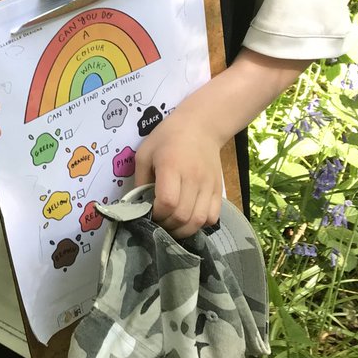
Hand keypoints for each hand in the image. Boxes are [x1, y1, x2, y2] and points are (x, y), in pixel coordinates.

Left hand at [134, 110, 222, 238]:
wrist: (200, 126)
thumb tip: (137, 205)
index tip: (149, 213)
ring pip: (199, 221)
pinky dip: (200, 225)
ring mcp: (209, 186)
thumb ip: (140, 180)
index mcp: (171, 167)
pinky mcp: (219, 190)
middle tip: (158, 222)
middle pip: (183, 216)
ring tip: (172, 225)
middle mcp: (193, 178)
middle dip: (167, 226)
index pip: (167, 202)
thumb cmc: (167, 138)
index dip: (157, 214)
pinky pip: (213, 217)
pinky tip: (189, 219)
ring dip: (183, 230)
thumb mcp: (145, 153)